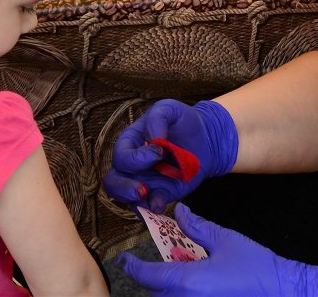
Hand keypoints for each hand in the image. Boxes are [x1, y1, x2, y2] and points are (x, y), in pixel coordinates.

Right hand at [102, 99, 238, 211]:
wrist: (204, 139)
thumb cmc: (181, 122)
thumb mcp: (169, 109)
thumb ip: (158, 118)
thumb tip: (153, 139)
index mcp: (129, 143)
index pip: (122, 156)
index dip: (137, 158)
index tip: (160, 151)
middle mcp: (132, 166)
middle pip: (113, 182)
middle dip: (124, 188)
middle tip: (143, 189)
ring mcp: (145, 182)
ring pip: (127, 199)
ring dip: (135, 202)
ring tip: (149, 198)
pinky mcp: (161, 194)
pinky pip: (150, 206)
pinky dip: (153, 208)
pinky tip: (161, 205)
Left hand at [119, 206, 317, 296]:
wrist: (284, 291)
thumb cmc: (256, 266)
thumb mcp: (225, 240)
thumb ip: (197, 227)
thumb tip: (179, 211)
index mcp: (188, 280)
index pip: (149, 275)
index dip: (133, 267)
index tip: (124, 260)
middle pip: (156, 292)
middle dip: (152, 278)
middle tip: (156, 264)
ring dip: (168, 289)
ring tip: (179, 272)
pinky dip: (182, 294)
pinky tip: (195, 285)